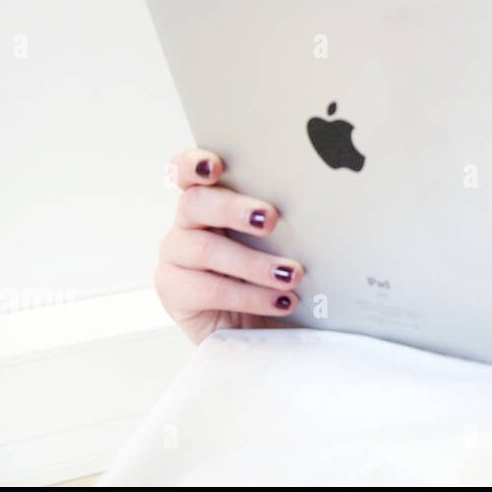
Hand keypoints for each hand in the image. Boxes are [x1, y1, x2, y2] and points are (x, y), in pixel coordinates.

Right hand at [156, 148, 304, 344]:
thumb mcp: (283, 243)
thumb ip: (283, 221)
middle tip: (270, 218)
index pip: (188, 171)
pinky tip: (280, 301)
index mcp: (212, 201)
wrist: (266, 327)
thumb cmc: (275, 275)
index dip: (194, 164)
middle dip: (234, 209)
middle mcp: (188, 224)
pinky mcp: (174, 292)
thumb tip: (317, 205)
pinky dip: (249, 296)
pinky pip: (208, 290)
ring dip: (253, 263)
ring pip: (204, 249)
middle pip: (196, 203)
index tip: (214, 165)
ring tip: (290, 275)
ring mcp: (176, 257)